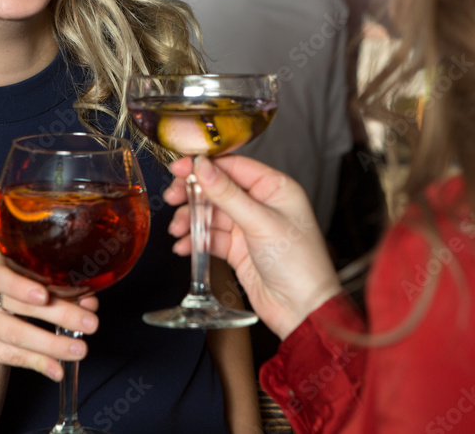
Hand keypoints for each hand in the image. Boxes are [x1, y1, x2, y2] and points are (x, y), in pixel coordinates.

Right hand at [0, 250, 98, 380]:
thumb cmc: (16, 290)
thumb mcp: (32, 280)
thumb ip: (59, 287)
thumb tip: (89, 303)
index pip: (1, 275)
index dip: (22, 287)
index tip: (45, 296)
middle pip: (17, 306)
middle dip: (59, 315)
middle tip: (90, 324)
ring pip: (15, 335)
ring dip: (52, 345)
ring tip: (79, 350)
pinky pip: (10, 356)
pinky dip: (38, 363)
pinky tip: (56, 369)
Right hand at [166, 156, 342, 339]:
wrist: (302, 309)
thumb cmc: (298, 263)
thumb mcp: (259, 222)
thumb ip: (227, 194)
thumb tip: (203, 167)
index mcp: (275, 188)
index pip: (233, 166)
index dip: (205, 166)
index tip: (180, 168)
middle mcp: (261, 204)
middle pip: (218, 189)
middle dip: (193, 194)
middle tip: (172, 197)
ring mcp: (248, 227)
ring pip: (210, 214)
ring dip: (191, 220)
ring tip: (177, 229)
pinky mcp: (238, 249)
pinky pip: (211, 237)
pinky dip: (195, 240)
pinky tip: (184, 246)